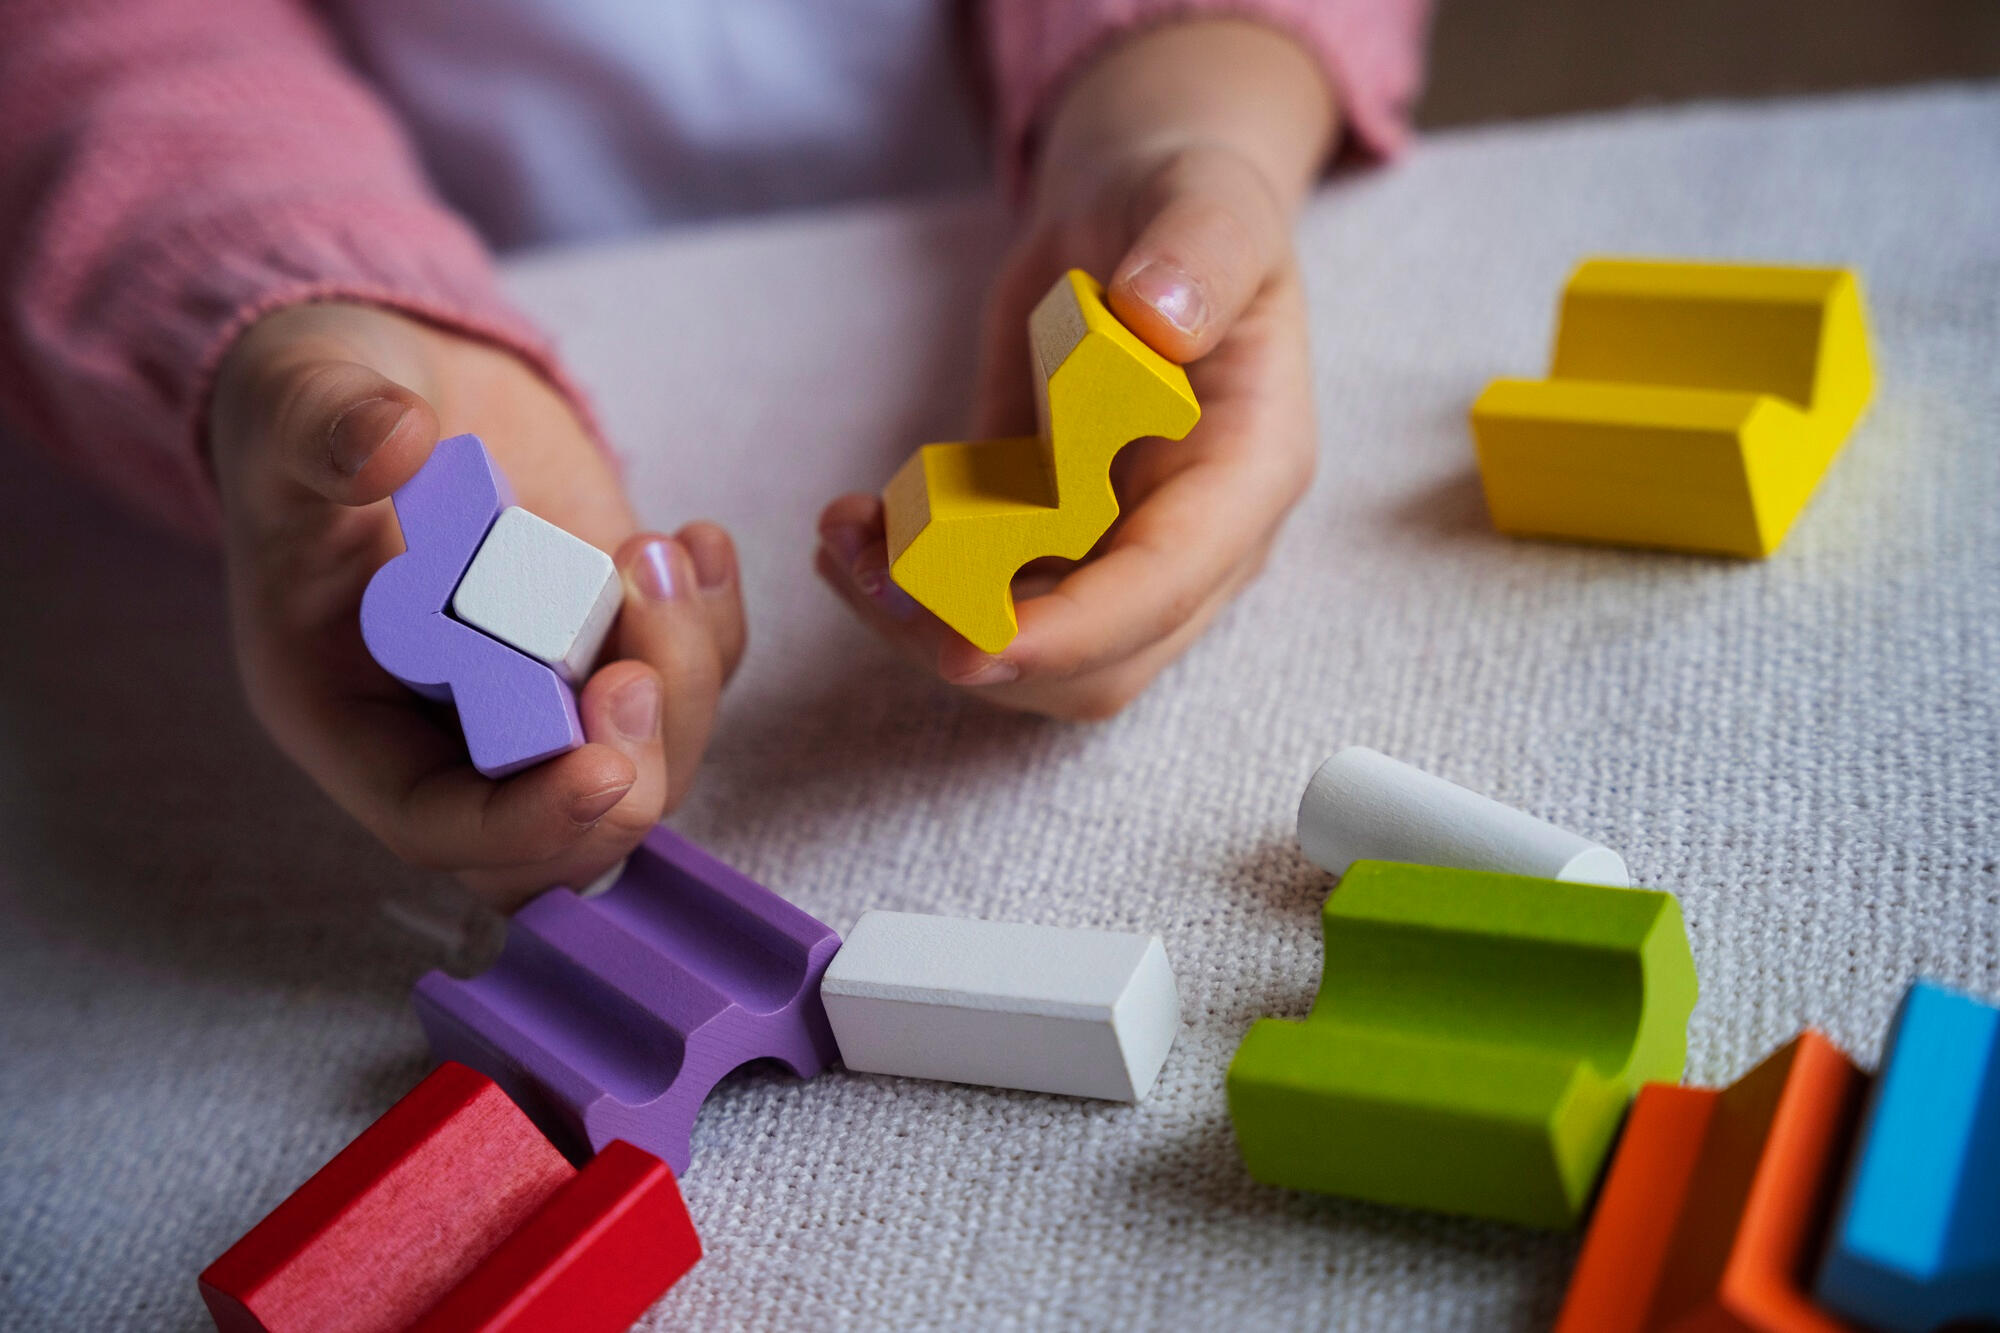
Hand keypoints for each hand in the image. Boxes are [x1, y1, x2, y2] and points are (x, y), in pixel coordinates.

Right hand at [208, 302, 745, 908]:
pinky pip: (688, 683)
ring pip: (649, 760)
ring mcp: (543, 692)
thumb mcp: (296, 401)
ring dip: (682, 678)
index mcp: (347, 714)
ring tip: (659, 555)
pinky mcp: (608, 642)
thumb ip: (326, 428)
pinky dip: (712, 628)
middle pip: (565, 832)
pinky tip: (698, 543)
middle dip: (630, 764)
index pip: (439, 824)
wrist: (391, 377)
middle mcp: (450, 729)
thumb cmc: (315, 410)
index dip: (526, 822)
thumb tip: (394, 440)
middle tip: (640, 668)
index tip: (601, 769)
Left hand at [816, 20, 1334, 718]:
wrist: (1139, 218)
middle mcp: (1194, 538)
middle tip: (869, 581)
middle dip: (978, 645)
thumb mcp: (1206, 203)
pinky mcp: (1048, 545)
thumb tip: (1158, 316)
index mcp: (1247, 471)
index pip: (1167, 584)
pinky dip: (908, 586)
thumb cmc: (1186, 205)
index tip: (973, 645)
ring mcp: (1119, 552)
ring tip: (842, 542)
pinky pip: (978, 601)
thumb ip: (1199, 255)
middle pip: (1097, 661)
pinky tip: (850, 530)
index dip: (1075, 628)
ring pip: (1026, 650)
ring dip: (923, 623)